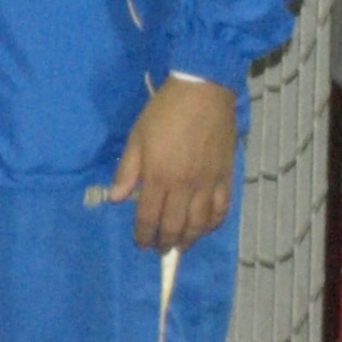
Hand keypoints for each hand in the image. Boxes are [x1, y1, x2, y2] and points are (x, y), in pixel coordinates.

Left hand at [103, 76, 238, 253]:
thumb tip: (115, 200)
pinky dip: (213, 223)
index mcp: (159, 177)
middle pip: (175, 226)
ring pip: (200, 223)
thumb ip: (128, 172)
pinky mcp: (226, 177)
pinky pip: (222, 209)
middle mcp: (184, 186)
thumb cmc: (164, 112)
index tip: (141, 244)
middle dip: (165, 242)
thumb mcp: (137, 138)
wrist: (203, 92)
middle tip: (159, 248)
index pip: (149, 217)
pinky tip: (206, 227)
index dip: (143, 235)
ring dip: (190, 239)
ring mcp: (208, 183)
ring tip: (181, 245)